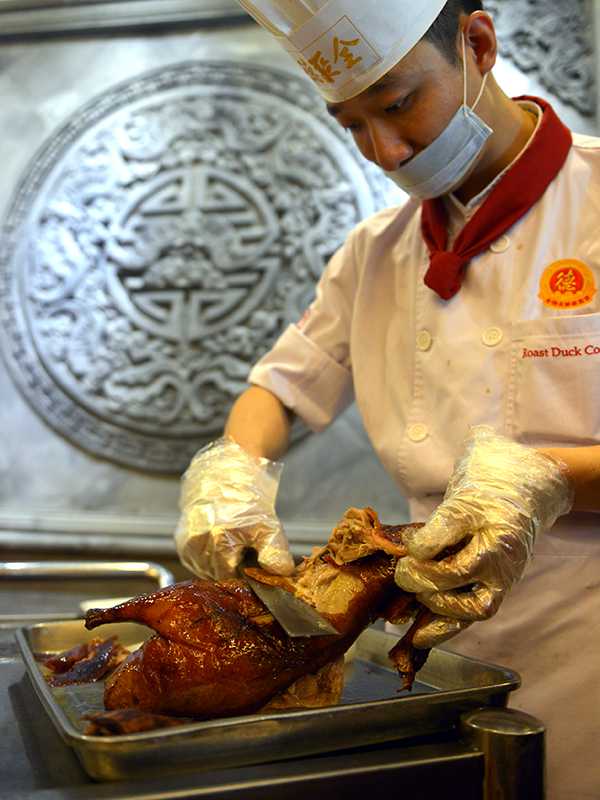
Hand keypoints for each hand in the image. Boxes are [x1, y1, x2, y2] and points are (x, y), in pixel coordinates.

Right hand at [174, 437, 294, 579]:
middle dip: (232, 566)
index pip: (231, 576)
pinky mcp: (179, 541)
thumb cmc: (249, 499)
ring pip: (204, 570)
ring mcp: (185, 542)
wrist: (226, 473)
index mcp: (218, 539)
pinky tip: (217, 541)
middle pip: (217, 574)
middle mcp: (197, 542)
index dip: (244, 570)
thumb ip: (275, 553)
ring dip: (218, 562)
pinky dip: (207, 557)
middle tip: (243, 545)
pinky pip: (194, 562)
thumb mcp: (269, 525)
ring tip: (230, 540)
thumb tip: (281, 574)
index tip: (252, 557)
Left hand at [395, 426, 573, 648]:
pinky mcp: (493, 592)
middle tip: (403, 571)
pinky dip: (444, 629)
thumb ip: (438, 524)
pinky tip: (419, 636)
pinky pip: (471, 618)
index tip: (408, 544)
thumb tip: (410, 548)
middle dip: (424, 575)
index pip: (453, 526)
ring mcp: (502, 578)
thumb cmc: (487, 493)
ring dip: (435, 607)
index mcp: (494, 519)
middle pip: (460, 572)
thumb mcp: (463, 495)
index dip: (423, 540)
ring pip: (473, 608)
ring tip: (412, 595)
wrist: (521, 494)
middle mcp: (502, 553)